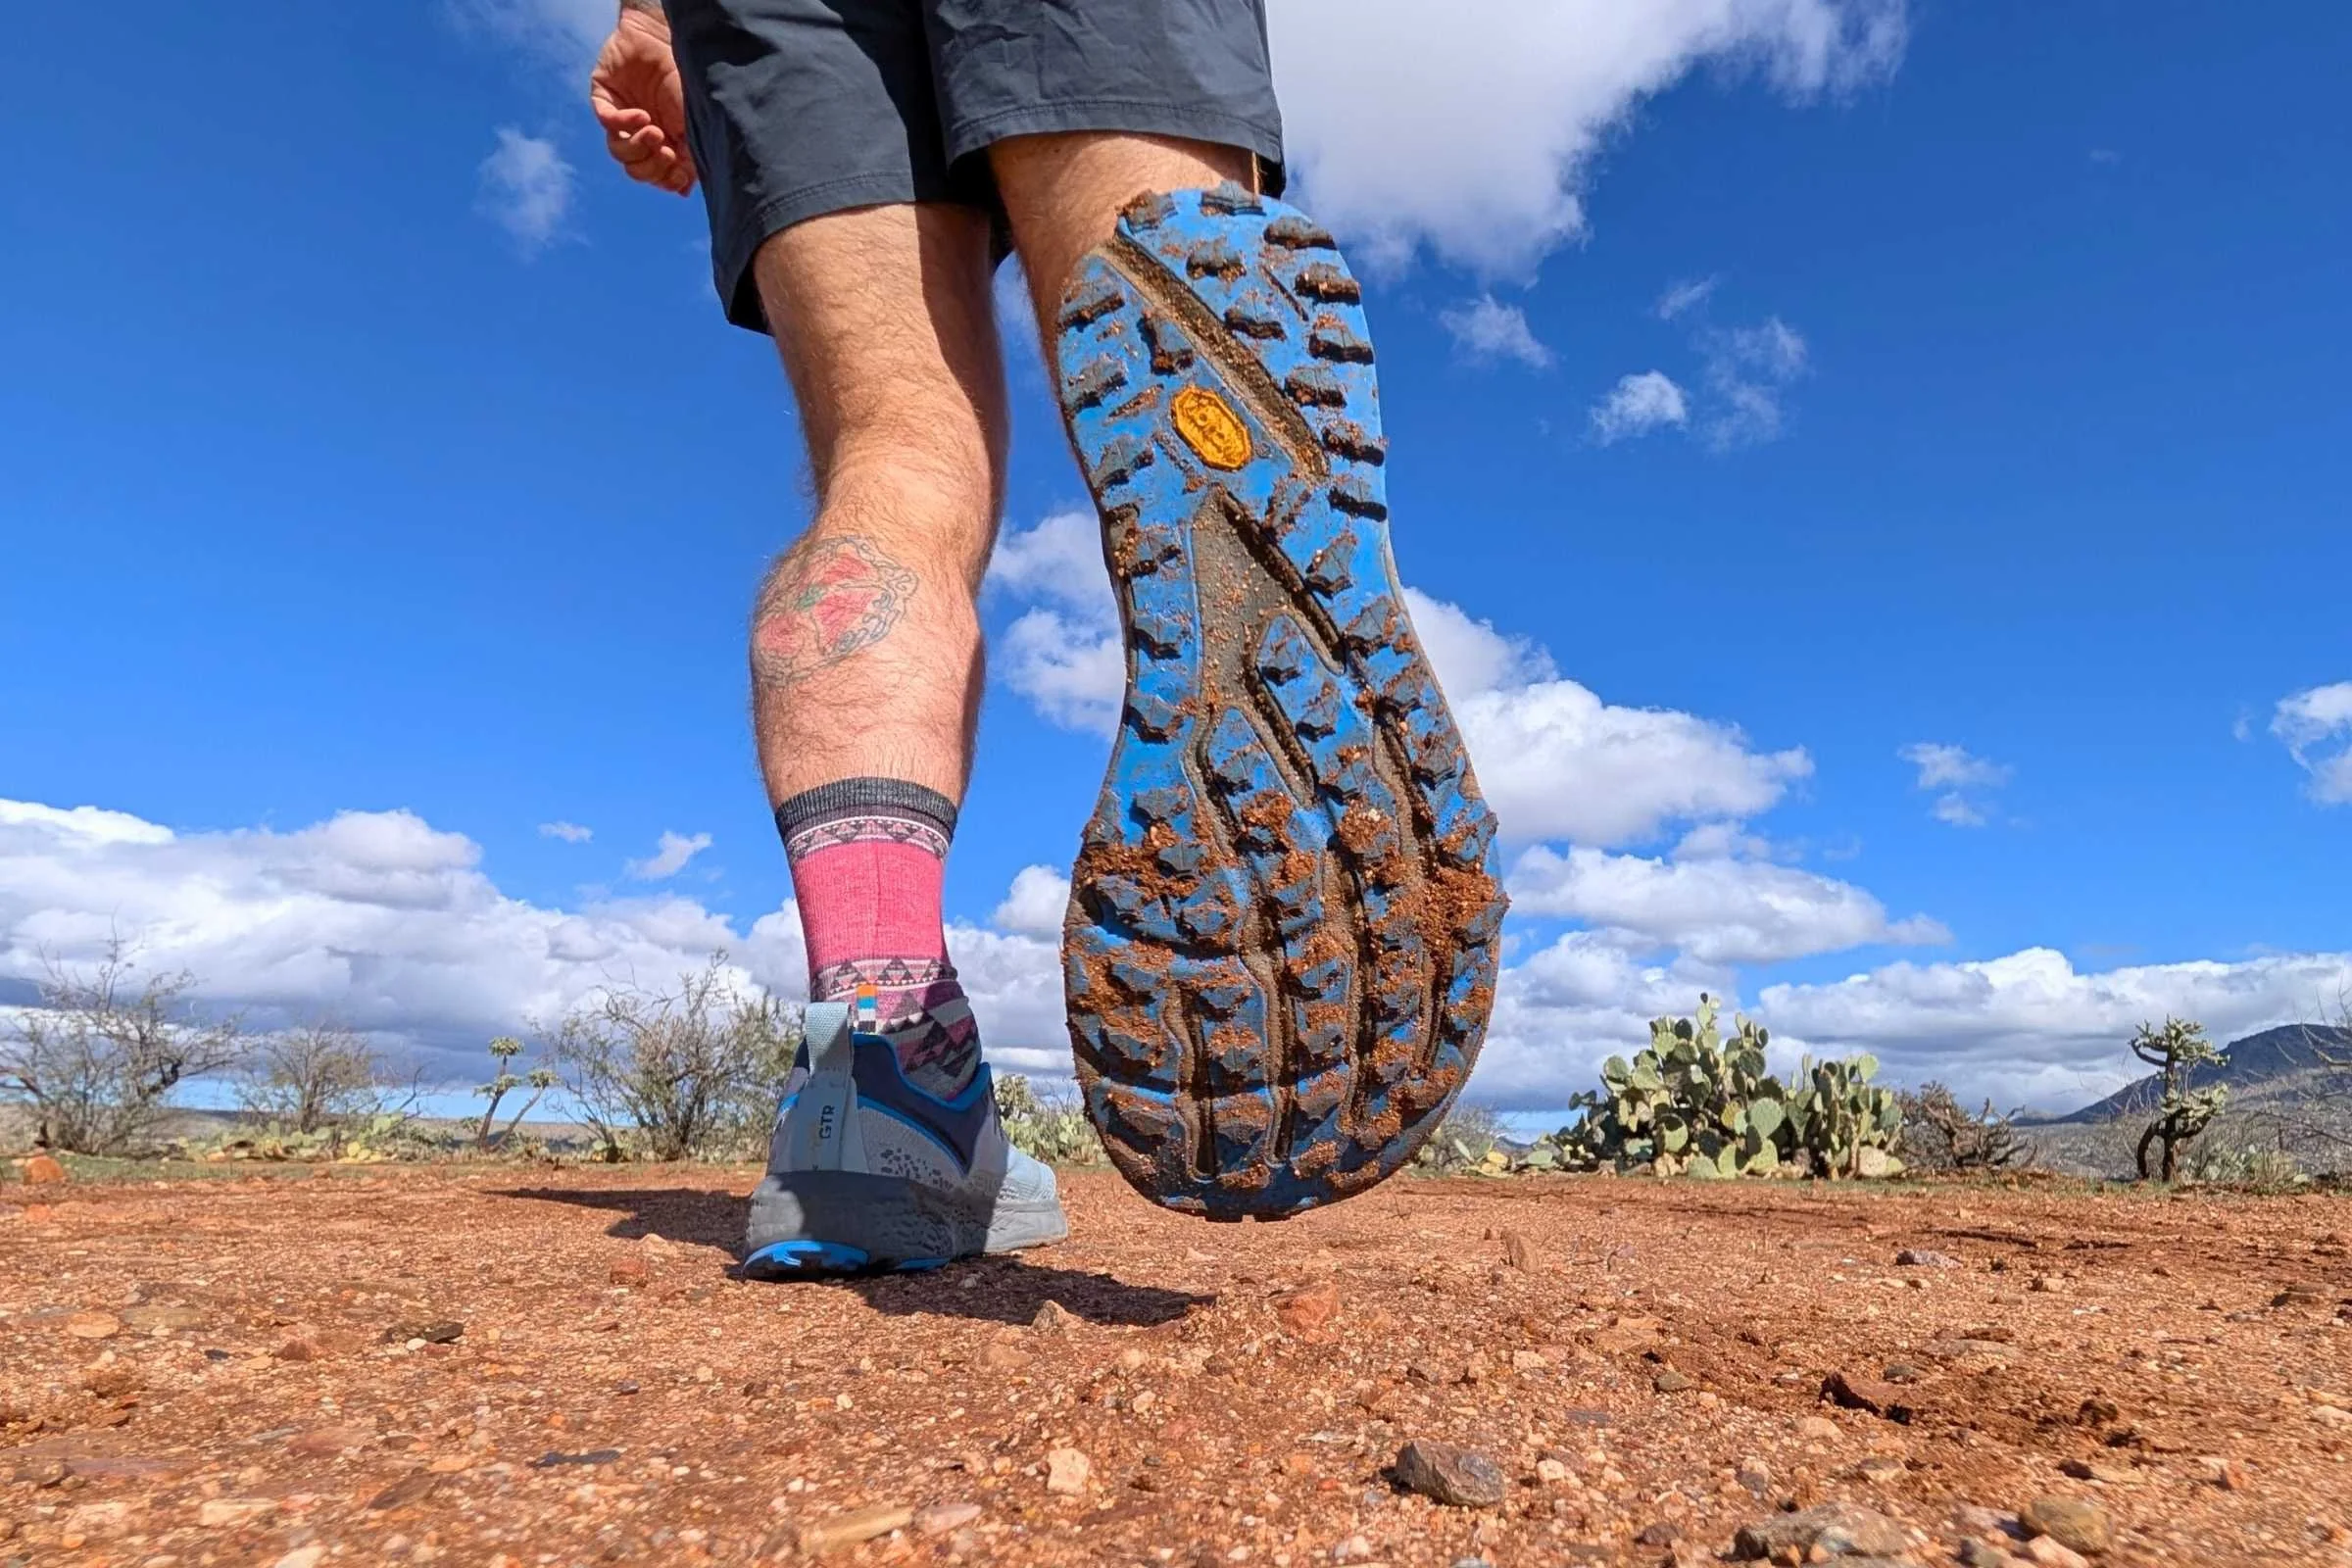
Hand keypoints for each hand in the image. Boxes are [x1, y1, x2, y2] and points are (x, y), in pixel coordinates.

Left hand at [589, 8, 696, 195]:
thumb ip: (691, 154)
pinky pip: (607, 123)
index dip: (665, 180)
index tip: (678, 175)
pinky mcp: (604, 100)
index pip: (658, 175)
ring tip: (654, 130)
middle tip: (667, 151)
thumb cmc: (682, 78)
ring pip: (618, 152)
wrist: (664, 38)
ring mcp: (621, 119)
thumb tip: (684, 191)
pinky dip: (624, 124)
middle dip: (652, 166)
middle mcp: (641, 135)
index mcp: (663, 142)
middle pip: (637, 170)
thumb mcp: (693, 120)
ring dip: (637, 147)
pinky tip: (641, 115)